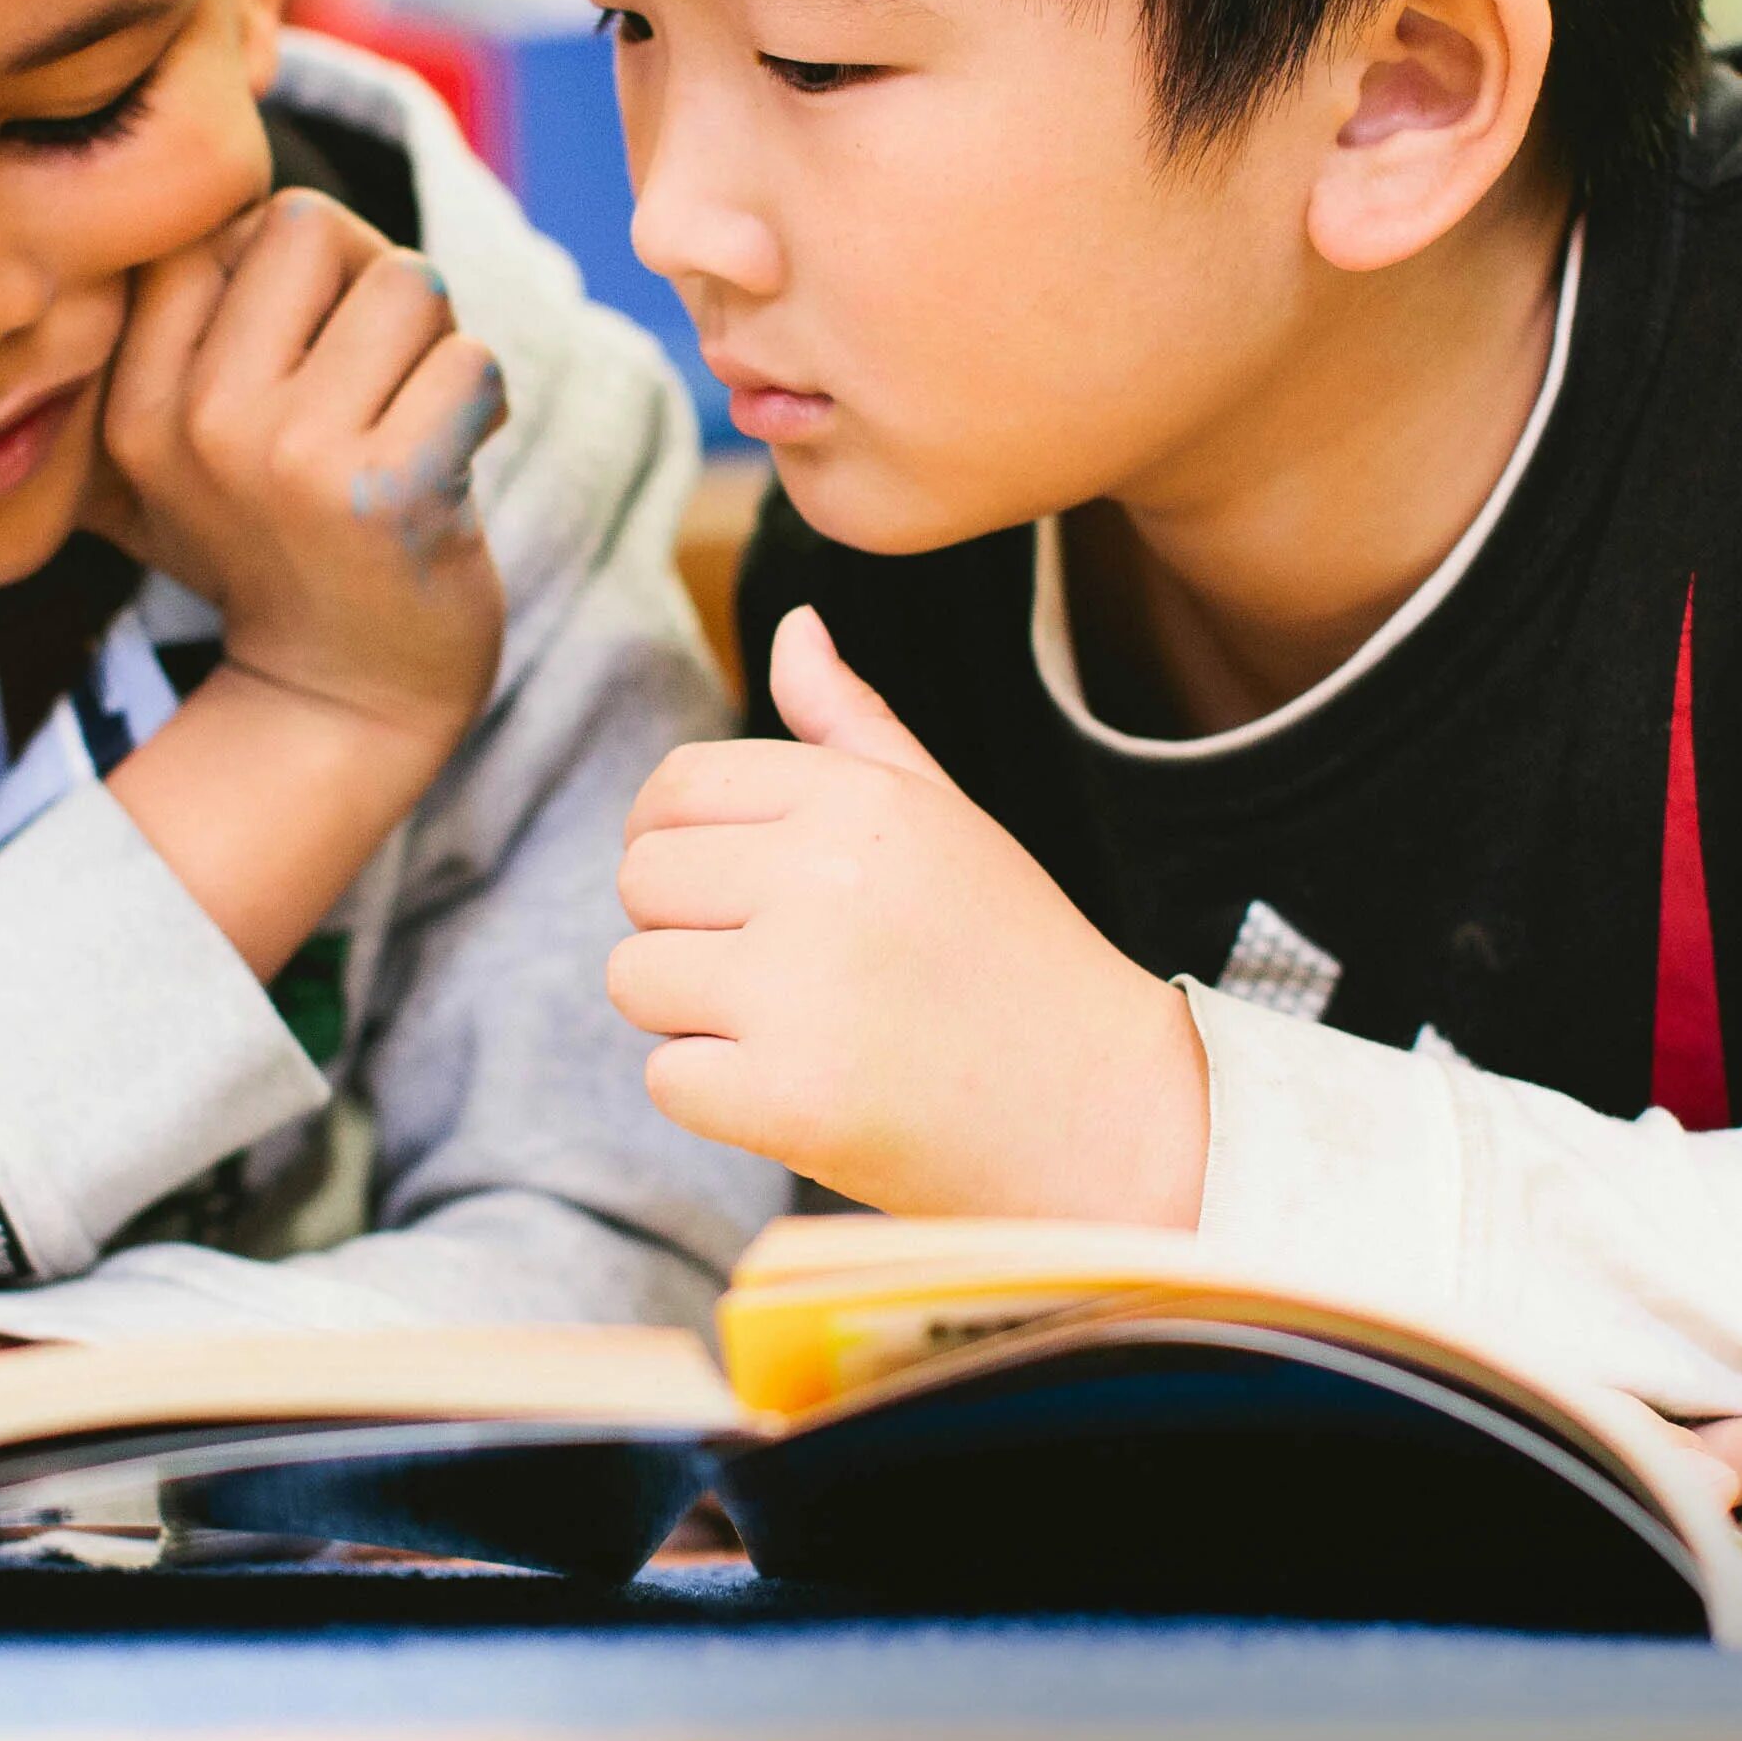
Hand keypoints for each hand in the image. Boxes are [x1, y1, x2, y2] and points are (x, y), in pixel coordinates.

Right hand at [91, 186, 507, 755]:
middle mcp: (198, 425)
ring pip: (408, 283)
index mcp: (134, 402)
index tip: (303, 346)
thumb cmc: (282, 540)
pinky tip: (450, 466)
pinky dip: (484, 404)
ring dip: (435, 345)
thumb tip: (235, 178)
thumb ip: (188, 319)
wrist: (344, 697)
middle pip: (310, 227)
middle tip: (372, 382)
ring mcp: (291, 460)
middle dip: (367, 283)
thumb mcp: (185, 444)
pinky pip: (472, 363)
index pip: (216, 225)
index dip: (289, 261)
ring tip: (409, 425)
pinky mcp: (390, 494)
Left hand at [608, 606, 1209, 1223]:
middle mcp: (825, 875)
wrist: (1108, 1114)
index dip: (673, 840)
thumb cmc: (1012, 957)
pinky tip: (806, 1093)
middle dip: (687, 930)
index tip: (724, 889)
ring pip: (634, 978)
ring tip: (799, 1028)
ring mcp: (802, 989)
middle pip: (641, 879)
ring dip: (692, 1015)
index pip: (675, 788)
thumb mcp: (944, 818)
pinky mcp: (787, 1098)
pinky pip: (665, 1079)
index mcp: (858, 797)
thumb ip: (852, 723)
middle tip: (786, 973)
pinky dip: (718, 1099)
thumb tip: (792, 626)